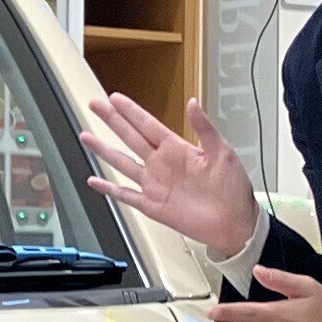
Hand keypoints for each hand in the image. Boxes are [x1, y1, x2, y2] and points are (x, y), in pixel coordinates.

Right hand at [77, 92, 259, 257]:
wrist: (234, 222)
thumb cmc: (233, 188)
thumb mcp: (222, 152)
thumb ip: (205, 128)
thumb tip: (193, 103)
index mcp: (176, 148)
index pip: (147, 124)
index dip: (130, 111)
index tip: (114, 98)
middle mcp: (161, 164)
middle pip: (129, 137)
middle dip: (111, 121)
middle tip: (94, 105)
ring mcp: (155, 184)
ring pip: (122, 163)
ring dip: (104, 150)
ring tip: (86, 137)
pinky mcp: (152, 206)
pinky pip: (126, 195)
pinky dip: (110, 188)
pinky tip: (95, 180)